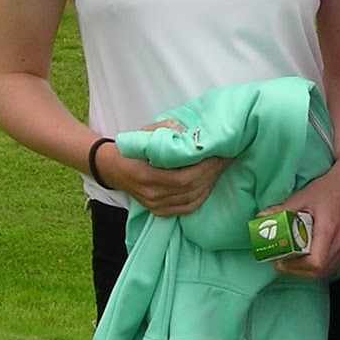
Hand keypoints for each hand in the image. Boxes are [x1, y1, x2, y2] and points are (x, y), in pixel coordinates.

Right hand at [93, 142, 229, 217]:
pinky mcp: (159, 211)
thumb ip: (166, 128)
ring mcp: (155, 205)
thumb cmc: (131, 149)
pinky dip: (201, 197)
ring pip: (191, 199)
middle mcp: (152, 194)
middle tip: (226, 158)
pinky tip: (209, 184)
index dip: (204, 168)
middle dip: (212, 173)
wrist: (113, 169)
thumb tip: (189, 131)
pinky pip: (186, 208)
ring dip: (210, 184)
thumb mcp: (145, 133)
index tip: (219, 153)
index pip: (183, 178)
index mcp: (146, 175)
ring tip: (221, 169)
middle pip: (190, 188)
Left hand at [264, 171, 339, 278]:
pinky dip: (321, 266)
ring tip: (293, 263)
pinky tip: (309, 258)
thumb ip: (282, 210)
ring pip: (329, 270)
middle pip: (321, 271)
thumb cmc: (328, 187)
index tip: (280, 262)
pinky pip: (336, 264)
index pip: (315, 263)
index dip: (296, 267)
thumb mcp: (302, 197)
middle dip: (299, 272)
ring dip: (310, 271)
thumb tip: (260, 217)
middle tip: (282, 264)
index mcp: (329, 230)